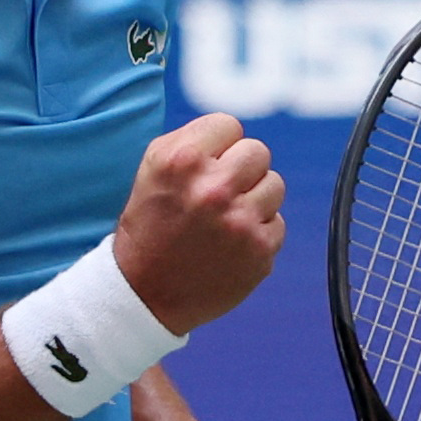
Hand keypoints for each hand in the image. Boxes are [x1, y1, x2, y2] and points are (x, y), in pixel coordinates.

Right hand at [113, 109, 283, 330]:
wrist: (144, 295)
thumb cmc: (149, 228)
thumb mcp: (152, 171)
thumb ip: (192, 142)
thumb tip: (234, 133)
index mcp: (181, 161)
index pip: (228, 125)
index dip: (219, 146)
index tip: (206, 167)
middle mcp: (212, 187)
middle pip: (258, 151)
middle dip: (241, 170)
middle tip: (219, 193)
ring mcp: (240, 220)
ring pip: (275, 184)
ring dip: (254, 199)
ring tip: (226, 219)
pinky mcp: (260, 250)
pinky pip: (277, 222)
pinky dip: (258, 232)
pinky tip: (231, 244)